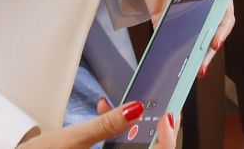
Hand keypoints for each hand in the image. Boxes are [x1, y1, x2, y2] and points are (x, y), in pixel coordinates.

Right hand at [17, 99, 175, 148]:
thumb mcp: (72, 139)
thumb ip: (106, 125)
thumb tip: (136, 108)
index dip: (166, 140)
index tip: (170, 115)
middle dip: (150, 130)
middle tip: (153, 103)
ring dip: (132, 130)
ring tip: (120, 105)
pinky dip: (119, 136)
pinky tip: (106, 114)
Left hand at [129, 0, 238, 79]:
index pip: (223, 16)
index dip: (221, 31)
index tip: (214, 42)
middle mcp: (200, 3)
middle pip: (206, 32)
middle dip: (205, 52)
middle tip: (200, 66)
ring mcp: (181, 9)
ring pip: (188, 37)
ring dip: (187, 53)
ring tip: (184, 68)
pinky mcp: (161, 11)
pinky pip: (165, 32)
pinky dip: (165, 45)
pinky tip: (164, 56)